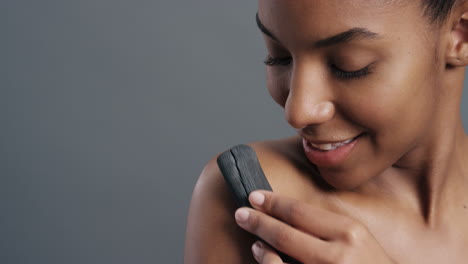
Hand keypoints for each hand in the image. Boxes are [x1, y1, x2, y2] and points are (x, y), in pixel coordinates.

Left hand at [234, 190, 396, 263]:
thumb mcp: (359, 241)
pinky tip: (264, 257)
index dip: (273, 202)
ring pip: (279, 257)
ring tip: (255, 240)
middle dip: (258, 220)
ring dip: (261, 246)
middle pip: (285, 231)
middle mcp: (338, 253)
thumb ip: (329, 228)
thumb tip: (289, 214)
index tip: (255, 196)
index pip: (300, 211)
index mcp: (350, 232)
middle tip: (240, 213)